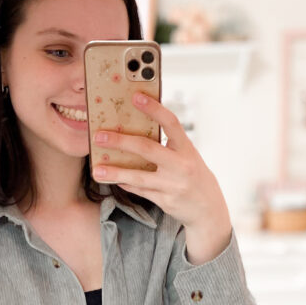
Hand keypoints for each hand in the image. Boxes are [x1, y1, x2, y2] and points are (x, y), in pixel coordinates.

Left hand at [91, 91, 230, 235]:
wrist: (208, 208)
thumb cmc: (194, 175)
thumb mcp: (187, 156)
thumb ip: (168, 145)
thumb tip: (137, 130)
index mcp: (187, 149)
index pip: (171, 123)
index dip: (154, 108)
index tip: (136, 96)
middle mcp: (181, 166)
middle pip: (147, 149)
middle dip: (121, 142)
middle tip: (99, 137)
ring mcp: (172, 185)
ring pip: (138, 176)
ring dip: (115, 172)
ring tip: (96, 170)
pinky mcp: (165, 201)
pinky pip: (140, 191)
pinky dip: (126, 183)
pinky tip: (113, 179)